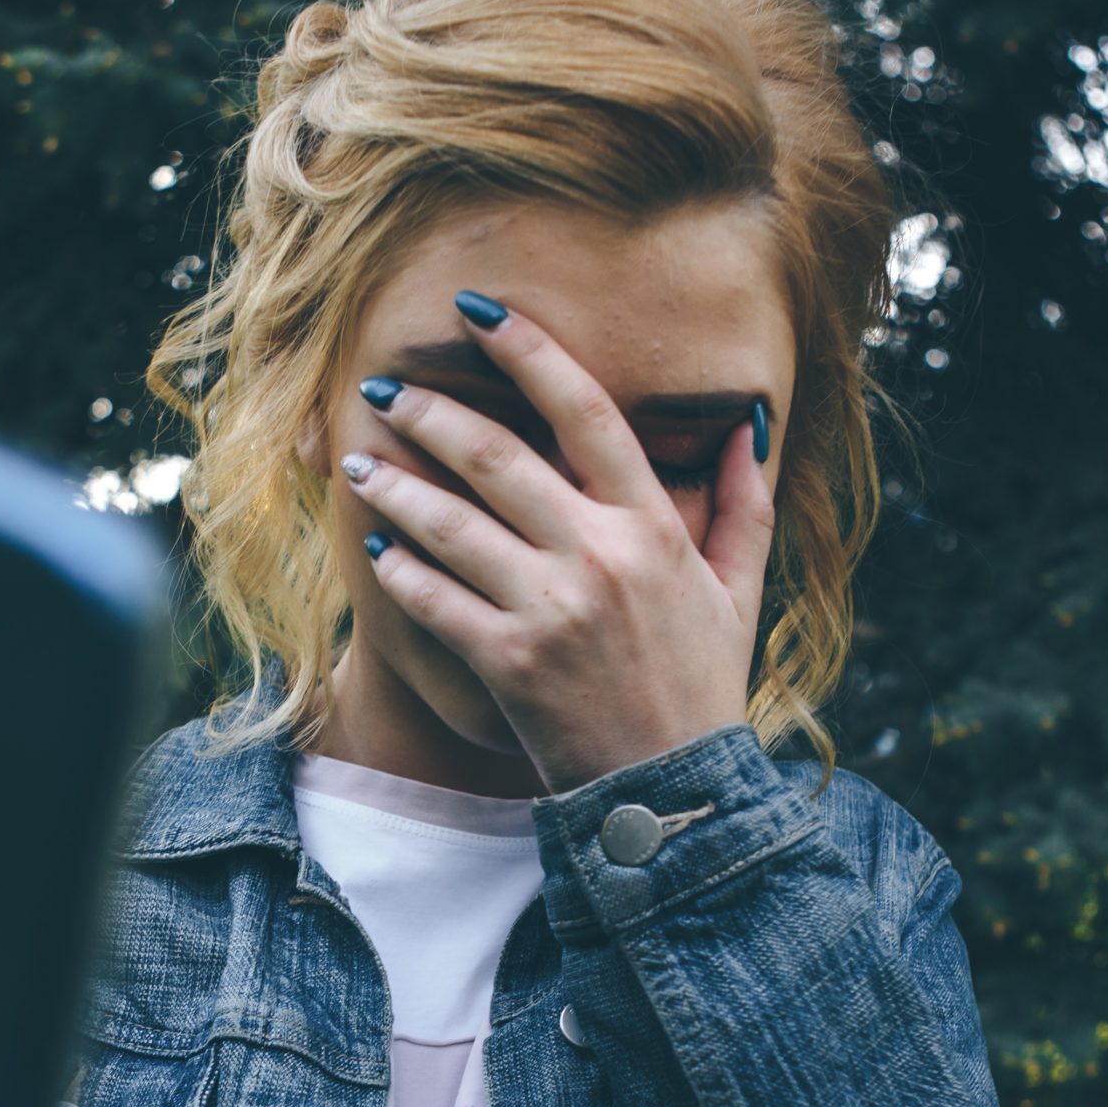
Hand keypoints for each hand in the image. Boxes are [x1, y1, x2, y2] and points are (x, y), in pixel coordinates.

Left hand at [343, 290, 776, 793]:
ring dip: (394, 486)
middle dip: (428, 413)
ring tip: (359, 463)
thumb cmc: (702, 687)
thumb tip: (748, 431)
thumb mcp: (740, 592)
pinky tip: (379, 550)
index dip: (528, 352)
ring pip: (450, 524)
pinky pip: (434, 601)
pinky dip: (400, 572)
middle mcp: (598, 555)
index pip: (585, 410)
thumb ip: (743, 506)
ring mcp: (548, 609)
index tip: (478, 312)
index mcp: (652, 525)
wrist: (674, 794)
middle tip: (385, 390)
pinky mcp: (507, 663)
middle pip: (494, 456)